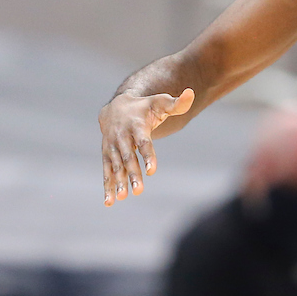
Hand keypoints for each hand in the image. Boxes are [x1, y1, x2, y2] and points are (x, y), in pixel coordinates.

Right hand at [98, 88, 193, 205]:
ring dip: (118, 182)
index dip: (147, 156)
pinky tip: (109, 202)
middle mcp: (122, 137)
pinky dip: (107, 186)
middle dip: (132, 174)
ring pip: (115, 166)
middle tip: (139, 190)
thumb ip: (177, 103)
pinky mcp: (106, 155)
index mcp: (136, 126)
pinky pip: (106, 172)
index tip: (151, 171)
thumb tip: (190, 93)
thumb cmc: (145, 107)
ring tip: (123, 197)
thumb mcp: (160, 102)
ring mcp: (112, 147)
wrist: (117, 108)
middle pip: (128, 157)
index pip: (143, 142)